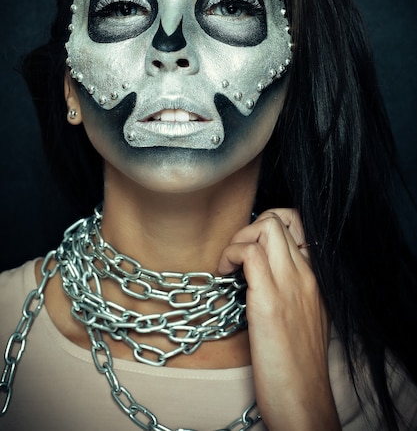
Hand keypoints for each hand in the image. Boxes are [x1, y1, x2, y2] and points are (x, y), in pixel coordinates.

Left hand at [217, 209, 340, 430]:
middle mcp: (306, 276)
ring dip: (239, 238)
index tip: (251, 246)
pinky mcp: (269, 302)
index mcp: (316, 279)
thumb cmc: (298, 366)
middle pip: (281, 218)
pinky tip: (224, 273)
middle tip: (236, 253)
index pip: (299, 223)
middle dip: (250, 226)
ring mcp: (290, 286)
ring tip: (230, 264)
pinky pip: (249, 253)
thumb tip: (262, 270)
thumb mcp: (305, 317)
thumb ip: (292, 289)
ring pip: (266, 227)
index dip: (269, 224)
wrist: (303, 402)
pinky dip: (230, 254)